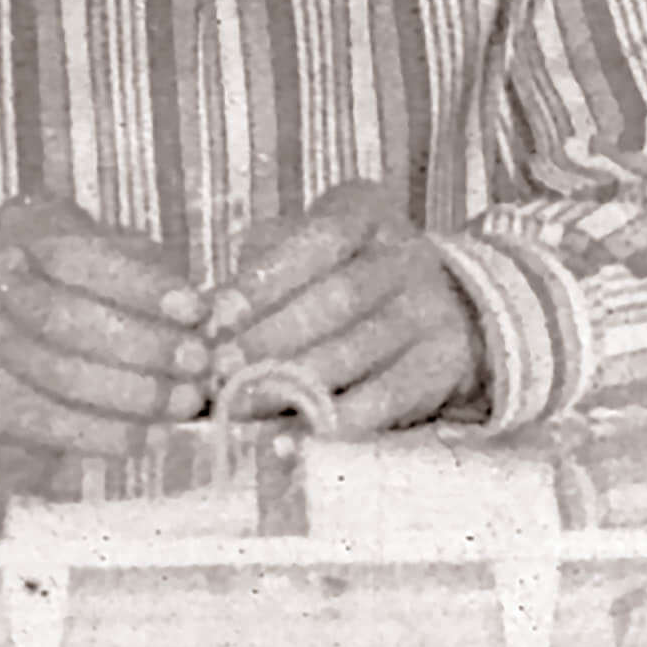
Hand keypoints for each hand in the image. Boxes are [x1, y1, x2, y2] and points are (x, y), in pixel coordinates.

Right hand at [0, 194, 215, 454]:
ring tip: (186, 402)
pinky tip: (151, 436)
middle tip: (199, 363)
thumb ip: (142, 268)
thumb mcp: (90, 249)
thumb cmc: (53, 281)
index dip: (142, 286)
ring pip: (61, 377)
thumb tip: (206, 311)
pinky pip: (50, 427)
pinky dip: (106, 435)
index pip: (80, 259)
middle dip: (143, 344)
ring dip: (134, 395)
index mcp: (26, 241)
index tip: (197, 309)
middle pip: (67, 321)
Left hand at [205, 180, 482, 433]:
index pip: (318, 239)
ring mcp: (430, 310)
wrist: (442, 306)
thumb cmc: (345, 272)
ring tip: (243, 402)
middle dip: (272, 337)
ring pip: (359, 349)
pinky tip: (295, 435)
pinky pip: (388, 396)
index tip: (217, 317)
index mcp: (367, 212)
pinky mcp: (441, 364)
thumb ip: (261, 268)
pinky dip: (338, 419)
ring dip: (296, 381)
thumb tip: (204, 311)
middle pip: (338, 298)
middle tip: (221, 368)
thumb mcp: (307, 249)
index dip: (266, 280)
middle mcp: (407, 254)